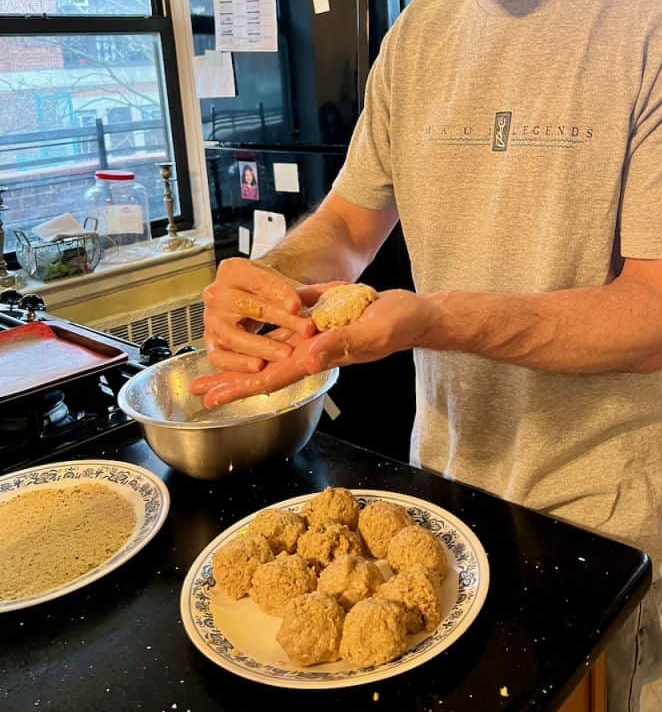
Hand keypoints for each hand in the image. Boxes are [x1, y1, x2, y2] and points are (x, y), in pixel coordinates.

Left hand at [194, 289, 431, 407]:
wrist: (414, 312)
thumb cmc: (399, 325)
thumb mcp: (371, 332)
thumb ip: (341, 343)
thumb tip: (308, 357)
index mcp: (320, 356)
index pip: (274, 377)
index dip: (242, 388)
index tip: (214, 399)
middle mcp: (312, 348)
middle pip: (263, 366)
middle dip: (231, 378)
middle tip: (196, 387)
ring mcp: (314, 332)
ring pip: (270, 345)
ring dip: (241, 351)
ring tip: (212, 356)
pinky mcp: (319, 314)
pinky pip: (287, 321)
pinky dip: (265, 322)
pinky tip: (247, 321)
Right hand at [201, 258, 316, 369]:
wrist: (252, 299)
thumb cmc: (268, 292)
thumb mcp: (285, 285)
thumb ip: (304, 293)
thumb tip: (330, 298)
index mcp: (233, 270)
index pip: (259, 281)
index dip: (280, 294)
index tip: (298, 306)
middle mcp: (216, 293)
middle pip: (250, 308)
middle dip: (282, 320)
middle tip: (306, 329)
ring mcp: (210, 319)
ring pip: (234, 336)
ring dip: (262, 346)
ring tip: (286, 353)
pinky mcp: (209, 342)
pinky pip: (219, 357)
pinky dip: (238, 364)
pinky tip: (258, 366)